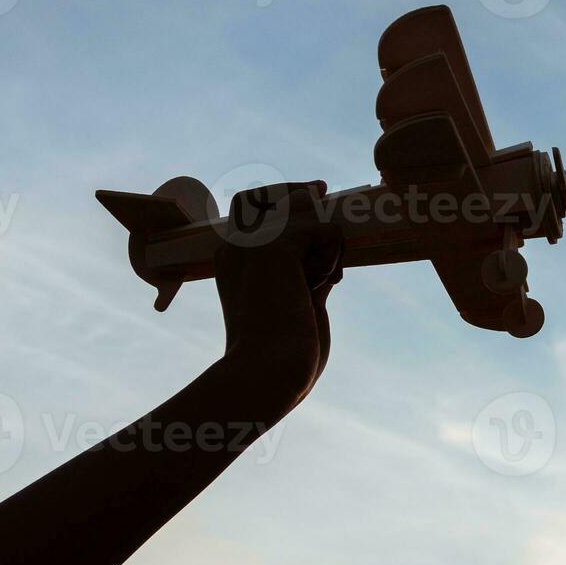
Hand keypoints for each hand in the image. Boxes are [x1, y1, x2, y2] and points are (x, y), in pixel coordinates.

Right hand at [214, 181, 342, 408]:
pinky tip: (321, 285)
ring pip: (304, 212)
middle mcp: (236, 247)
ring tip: (321, 281)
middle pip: (265, 193)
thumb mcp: (297, 302)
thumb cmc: (285, 352)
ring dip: (325, 244)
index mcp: (232, 262)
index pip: (251, 208)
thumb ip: (307, 272)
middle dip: (301, 195)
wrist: (268, 372)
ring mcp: (254, 243)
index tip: (317, 192)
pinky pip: (324, 230)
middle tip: (325, 196)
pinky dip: (333, 257)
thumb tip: (331, 249)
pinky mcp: (276, 246)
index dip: (284, 196)